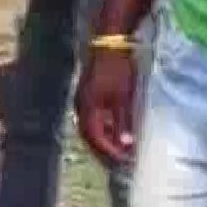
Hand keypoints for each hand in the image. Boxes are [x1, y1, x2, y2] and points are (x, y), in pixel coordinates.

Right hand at [75, 48, 138, 166]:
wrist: (109, 43)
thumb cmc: (118, 70)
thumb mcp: (124, 98)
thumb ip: (123, 122)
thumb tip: (126, 146)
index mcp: (88, 109)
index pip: (96, 139)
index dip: (110, 153)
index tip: (125, 162)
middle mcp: (80, 107)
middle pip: (89, 137)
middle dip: (104, 152)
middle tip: (121, 163)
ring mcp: (82, 100)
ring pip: (90, 128)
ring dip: (103, 142)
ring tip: (119, 150)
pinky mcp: (87, 94)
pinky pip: (92, 119)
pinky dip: (103, 129)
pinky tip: (115, 131)